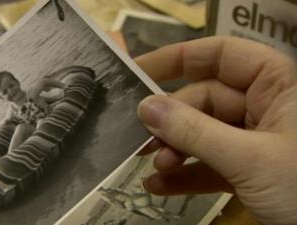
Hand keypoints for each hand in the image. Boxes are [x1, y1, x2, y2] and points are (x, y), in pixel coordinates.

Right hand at [135, 37, 296, 224]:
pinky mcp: (248, 170)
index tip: (138, 72)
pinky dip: (185, 175)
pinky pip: (209, 164)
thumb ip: (195, 132)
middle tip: (143, 139)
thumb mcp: (250, 158)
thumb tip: (147, 109)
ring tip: (154, 165)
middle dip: (172, 122)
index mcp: (277, 85)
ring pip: (203, 134)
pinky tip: (159, 184)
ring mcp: (255, 140)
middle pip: (203, 100)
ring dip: (175, 150)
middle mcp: (265, 107)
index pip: (220, 55)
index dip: (176, 60)